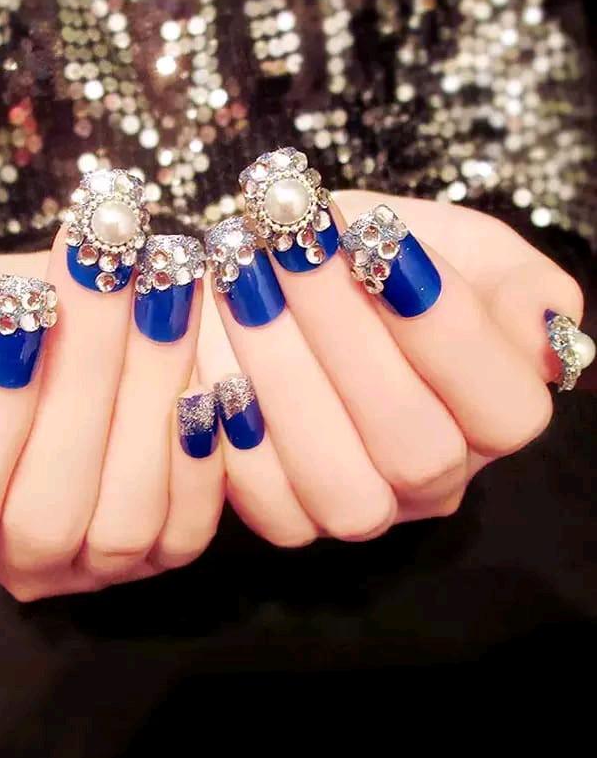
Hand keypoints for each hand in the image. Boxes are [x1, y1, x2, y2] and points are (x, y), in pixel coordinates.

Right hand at [0, 222, 224, 599]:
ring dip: (149, 394)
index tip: (19, 301)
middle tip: (109, 267)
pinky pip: (189, 526)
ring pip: (125, 515)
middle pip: (47, 508)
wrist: (63, 332)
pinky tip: (203, 373)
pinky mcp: (166, 550)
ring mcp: (96, 565)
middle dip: (81, 377)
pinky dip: (199, 450)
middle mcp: (18, 563)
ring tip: (164, 292)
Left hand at [197, 187, 584, 545]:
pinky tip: (217, 360)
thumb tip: (541, 332)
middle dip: (347, 338)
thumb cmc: (372, 259)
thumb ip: (514, 286)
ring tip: (244, 284)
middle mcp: (436, 479)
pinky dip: (238, 436)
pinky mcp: (290, 517)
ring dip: (284, 378)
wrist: (288, 277)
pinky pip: (270, 508)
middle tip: (292, 247)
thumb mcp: (461, 248)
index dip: (444, 329)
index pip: (504, 408)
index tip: (377, 240)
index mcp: (493, 418)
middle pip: (415, 448)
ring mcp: (364, 508)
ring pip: (341, 486)